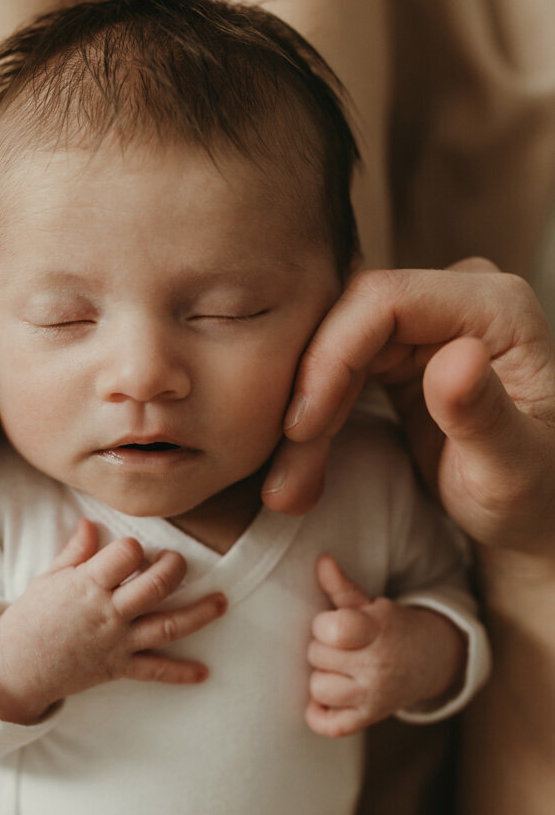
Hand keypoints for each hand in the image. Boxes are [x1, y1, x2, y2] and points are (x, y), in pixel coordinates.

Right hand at [0, 519, 226, 723]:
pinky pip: (154, 670)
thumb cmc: (32, 617)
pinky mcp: (118, 668)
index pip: (125, 554)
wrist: (14, 665)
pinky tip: (204, 673)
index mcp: (86, 585)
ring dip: (198, 614)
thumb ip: (76, 551)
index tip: (132, 549)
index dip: (134, 547)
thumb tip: (91, 522)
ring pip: (166, 626)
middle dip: (174, 570)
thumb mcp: (50, 577)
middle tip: (179, 562)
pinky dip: (180, 673)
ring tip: (221, 602)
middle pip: (154, 587)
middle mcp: (107, 613)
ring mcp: (116, 642)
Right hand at [262, 260, 554, 561]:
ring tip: (287, 490)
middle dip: (308, 399)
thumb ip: (483, 415)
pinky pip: (339, 370)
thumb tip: (454, 356)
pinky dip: (315, 421)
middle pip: (349, 322)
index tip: (301, 428)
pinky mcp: (402, 351)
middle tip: (284, 480)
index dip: (329, 356)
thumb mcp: (513, 471)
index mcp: (495, 307)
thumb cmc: (536, 496)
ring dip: (304, 420)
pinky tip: (301, 468)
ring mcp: (428, 323)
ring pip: (334, 349)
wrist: (536, 515)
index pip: (385, 300)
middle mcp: (459, 299)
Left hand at [306, 555, 465, 736]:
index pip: (333, 630)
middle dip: (321, 646)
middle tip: (339, 645)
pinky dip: (320, 716)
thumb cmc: (391, 627)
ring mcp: (372, 697)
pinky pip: (330, 726)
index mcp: (378, 632)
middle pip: (317, 656)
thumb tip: (322, 561)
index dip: (323, 625)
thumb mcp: (371, 604)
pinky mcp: (367, 718)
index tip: (332, 624)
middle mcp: (376, 667)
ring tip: (337, 666)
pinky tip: (325, 699)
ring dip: (321, 675)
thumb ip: (342, 586)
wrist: (430, 660)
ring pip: (319, 688)